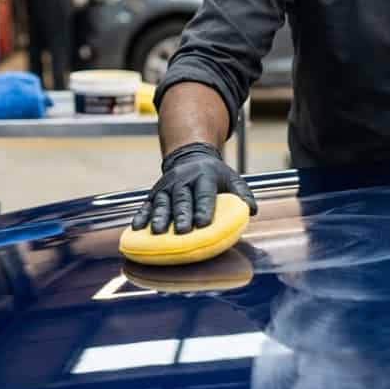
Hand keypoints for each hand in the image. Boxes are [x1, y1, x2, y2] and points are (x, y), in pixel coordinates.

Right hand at [132, 142, 257, 234]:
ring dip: (159, 217)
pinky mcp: (155, 192)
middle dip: (181, 215)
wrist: (190, 156)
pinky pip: (146, 204)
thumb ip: (242, 194)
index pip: (205, 193)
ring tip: (157, 232)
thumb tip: (252, 211)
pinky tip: (137, 228)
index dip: (204, 208)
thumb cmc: (214, 175)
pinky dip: (141, 216)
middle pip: (182, 199)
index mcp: (205, 177)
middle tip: (181, 231)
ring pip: (162, 202)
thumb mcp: (232, 179)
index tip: (203, 224)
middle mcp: (184, 180)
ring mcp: (167, 186)